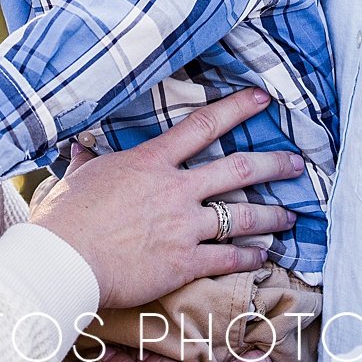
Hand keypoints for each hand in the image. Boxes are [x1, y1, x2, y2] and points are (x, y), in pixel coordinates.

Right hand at [28, 87, 301, 309]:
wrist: (64, 260)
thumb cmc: (64, 219)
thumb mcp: (77, 180)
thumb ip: (87, 162)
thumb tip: (79, 151)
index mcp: (151, 161)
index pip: (203, 125)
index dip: (237, 108)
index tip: (262, 99)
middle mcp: (175, 188)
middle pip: (237, 169)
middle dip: (272, 164)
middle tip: (297, 163)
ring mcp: (184, 225)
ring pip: (243, 216)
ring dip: (272, 215)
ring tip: (291, 215)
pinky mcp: (184, 262)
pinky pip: (228, 257)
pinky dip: (249, 256)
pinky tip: (263, 256)